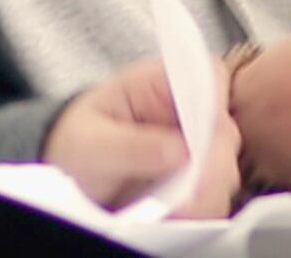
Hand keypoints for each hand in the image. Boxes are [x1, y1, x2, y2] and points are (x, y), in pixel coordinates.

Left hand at [42, 55, 241, 218]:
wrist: (66, 171)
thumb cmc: (76, 142)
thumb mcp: (92, 142)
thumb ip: (132, 145)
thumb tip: (179, 150)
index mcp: (158, 84)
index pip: (207, 75)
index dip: (214, 102)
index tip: (202, 136)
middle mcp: (182, 113)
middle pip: (222, 129)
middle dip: (211, 163)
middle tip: (189, 189)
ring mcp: (192, 148)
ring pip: (224, 167)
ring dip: (206, 192)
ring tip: (176, 209)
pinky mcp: (194, 180)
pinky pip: (213, 195)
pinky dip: (200, 209)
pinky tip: (177, 216)